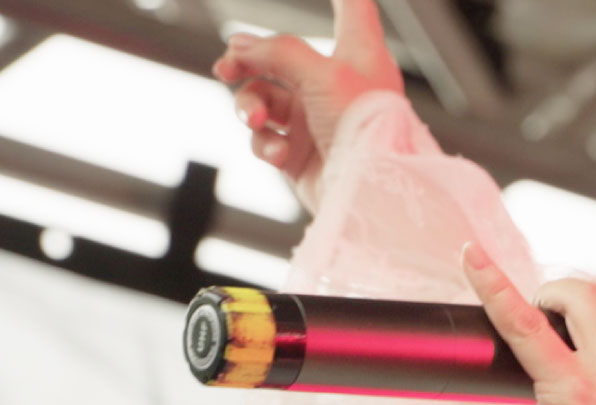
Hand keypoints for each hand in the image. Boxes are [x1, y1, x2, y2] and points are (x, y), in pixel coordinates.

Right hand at [212, 0, 405, 212]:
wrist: (369, 196)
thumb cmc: (365, 130)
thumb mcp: (323, 73)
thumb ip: (278, 52)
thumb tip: (240, 45)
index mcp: (358, 56)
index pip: (353, 9)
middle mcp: (335, 85)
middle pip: (279, 57)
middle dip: (247, 60)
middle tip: (226, 67)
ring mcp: (314, 120)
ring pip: (263, 99)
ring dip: (250, 106)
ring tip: (256, 119)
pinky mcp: (299, 155)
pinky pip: (266, 139)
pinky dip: (266, 144)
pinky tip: (280, 153)